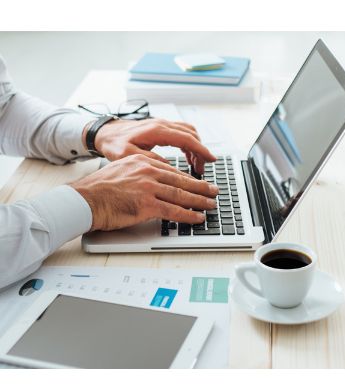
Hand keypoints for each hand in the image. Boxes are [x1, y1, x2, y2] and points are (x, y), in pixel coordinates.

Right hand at [70, 154, 218, 230]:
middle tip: (214, 191)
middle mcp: (148, 171)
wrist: (83, 200)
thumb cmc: (97, 190)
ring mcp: (148, 187)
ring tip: (211, 205)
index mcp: (142, 161)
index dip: (188, 179)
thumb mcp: (121, 170)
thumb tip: (153, 182)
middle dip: (201, 187)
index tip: (198, 183)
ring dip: (200, 201)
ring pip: (181, 195)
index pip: (172, 171)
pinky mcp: (147, 204)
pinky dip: (189, 215)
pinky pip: (174, 211)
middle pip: (181, 181)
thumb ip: (139, 173)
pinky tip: (198, 218)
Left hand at [85, 118, 216, 173]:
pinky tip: (188, 157)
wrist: (104, 133)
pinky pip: (182, 133)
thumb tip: (168, 166)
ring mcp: (162, 124)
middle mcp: (162, 124)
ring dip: (196, 147)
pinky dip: (189, 144)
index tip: (211, 159)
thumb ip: (149, 159)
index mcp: (156, 130)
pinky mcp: (161, 128)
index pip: (187, 139)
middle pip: (191, 134)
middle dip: (201, 151)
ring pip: (188, 133)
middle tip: (202, 169)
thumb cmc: (113, 144)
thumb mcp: (128, 155)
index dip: (201, 150)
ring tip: (196, 165)